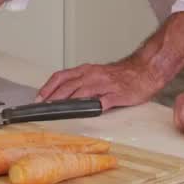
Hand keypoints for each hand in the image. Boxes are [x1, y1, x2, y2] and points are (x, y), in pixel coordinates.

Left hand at [35, 59, 165, 110]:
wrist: (145, 70)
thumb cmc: (122, 75)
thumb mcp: (97, 75)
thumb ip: (81, 83)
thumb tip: (64, 97)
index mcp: (86, 70)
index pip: (61, 77)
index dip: (47, 87)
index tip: (38, 98)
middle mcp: (92, 75)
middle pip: (67, 86)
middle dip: (52, 98)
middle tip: (42, 108)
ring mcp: (104, 85)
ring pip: (81, 93)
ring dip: (67, 103)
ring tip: (57, 112)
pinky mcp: (116, 94)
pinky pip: (103, 101)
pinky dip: (93, 107)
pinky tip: (87, 112)